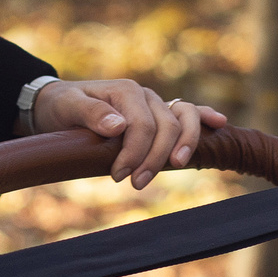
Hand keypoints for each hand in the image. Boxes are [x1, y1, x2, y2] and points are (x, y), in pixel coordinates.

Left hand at [28, 78, 227, 189]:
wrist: (58, 103)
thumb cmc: (63, 107)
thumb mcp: (68, 107)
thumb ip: (91, 114)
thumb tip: (118, 126)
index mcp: (126, 92)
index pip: (143, 125)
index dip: (135, 153)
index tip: (118, 176)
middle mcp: (146, 96)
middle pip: (166, 126)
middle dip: (155, 157)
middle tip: (137, 184)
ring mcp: (156, 104)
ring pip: (182, 120)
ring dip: (183, 144)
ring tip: (176, 166)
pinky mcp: (159, 114)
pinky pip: (187, 113)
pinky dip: (203, 117)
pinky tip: (219, 123)